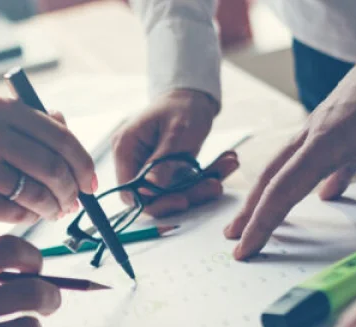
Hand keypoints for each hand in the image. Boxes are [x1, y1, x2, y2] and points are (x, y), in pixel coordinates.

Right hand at [0, 96, 96, 222]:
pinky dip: (28, 216)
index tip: (89, 178)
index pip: (59, 137)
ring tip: (56, 210)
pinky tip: (30, 214)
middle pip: (52, 169)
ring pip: (35, 195)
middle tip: (76, 199)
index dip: (82, 162)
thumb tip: (65, 128)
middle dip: (72, 190)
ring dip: (53, 207)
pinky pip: (12, 213)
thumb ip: (24, 119)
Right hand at [112, 89, 237, 216]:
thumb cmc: (181, 106)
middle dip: (186, 194)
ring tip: (229, 163)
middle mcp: (134, 162)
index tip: (182, 200)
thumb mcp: (176, 133)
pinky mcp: (166, 172)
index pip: (129, 190)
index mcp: (126, 149)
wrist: (192, 96)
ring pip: (172, 194)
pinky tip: (227, 162)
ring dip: (202, 185)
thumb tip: (148, 192)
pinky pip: (184, 185)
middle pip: (152, 196)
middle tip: (214, 185)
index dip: (152, 201)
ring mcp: (150, 168)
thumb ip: (161, 162)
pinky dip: (206, 177)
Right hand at [225, 41, 355, 259]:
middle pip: (271, 178)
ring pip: (288, 165)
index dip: (260, 225)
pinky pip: (317, 155)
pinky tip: (327, 191)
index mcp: (323, 144)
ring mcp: (326, 125)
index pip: (281, 193)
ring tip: (261, 213)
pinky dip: (313, 177)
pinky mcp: (341, 120)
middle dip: (249, 210)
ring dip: (271, 192)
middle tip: (232, 235)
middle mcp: (315, 134)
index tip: (243, 249)